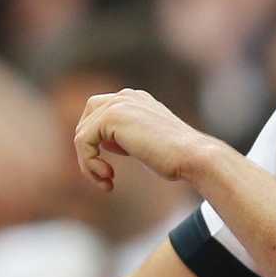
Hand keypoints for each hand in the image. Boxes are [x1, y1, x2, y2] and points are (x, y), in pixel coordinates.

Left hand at [74, 89, 213, 191]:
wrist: (193, 156)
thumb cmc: (177, 157)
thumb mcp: (147, 143)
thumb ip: (126, 137)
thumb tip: (103, 143)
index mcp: (136, 99)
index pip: (100, 114)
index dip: (99, 143)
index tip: (111, 170)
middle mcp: (127, 96)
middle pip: (86, 119)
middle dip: (88, 149)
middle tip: (103, 175)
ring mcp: (118, 103)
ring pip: (82, 133)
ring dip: (88, 162)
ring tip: (106, 180)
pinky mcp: (111, 117)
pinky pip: (82, 141)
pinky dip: (89, 163)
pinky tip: (108, 177)